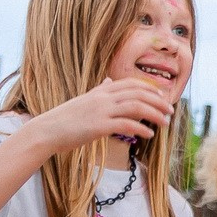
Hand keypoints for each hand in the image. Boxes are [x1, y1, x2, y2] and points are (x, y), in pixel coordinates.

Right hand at [33, 74, 177, 152]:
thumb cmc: (65, 119)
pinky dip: (141, 129)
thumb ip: (99, 91)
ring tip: (165, 123)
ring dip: (155, 115)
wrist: (46, 131)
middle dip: (158, 101)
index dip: (149, 89)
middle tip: (171, 111)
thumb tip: (108, 81)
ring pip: (136, 107)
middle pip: (138, 93)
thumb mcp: (84, 101)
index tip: (162, 97)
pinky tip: (149, 135)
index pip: (130, 84)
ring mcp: (101, 111)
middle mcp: (102, 98)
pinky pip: (126, 125)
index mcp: (100, 91)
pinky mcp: (99, 126)